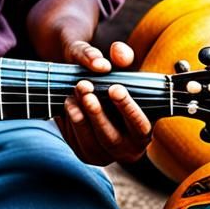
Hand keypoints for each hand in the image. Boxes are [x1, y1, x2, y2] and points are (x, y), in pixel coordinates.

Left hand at [57, 39, 151, 165]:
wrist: (92, 90)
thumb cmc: (111, 78)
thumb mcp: (117, 64)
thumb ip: (121, 56)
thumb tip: (114, 53)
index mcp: (142, 128)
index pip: (140, 125)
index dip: (128, 109)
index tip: (115, 88)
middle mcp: (127, 147)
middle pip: (112, 139)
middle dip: (97, 114)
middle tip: (84, 87)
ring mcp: (105, 154)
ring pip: (91, 145)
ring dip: (80, 120)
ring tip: (72, 96)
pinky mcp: (84, 153)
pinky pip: (75, 144)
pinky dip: (69, 125)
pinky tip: (66, 105)